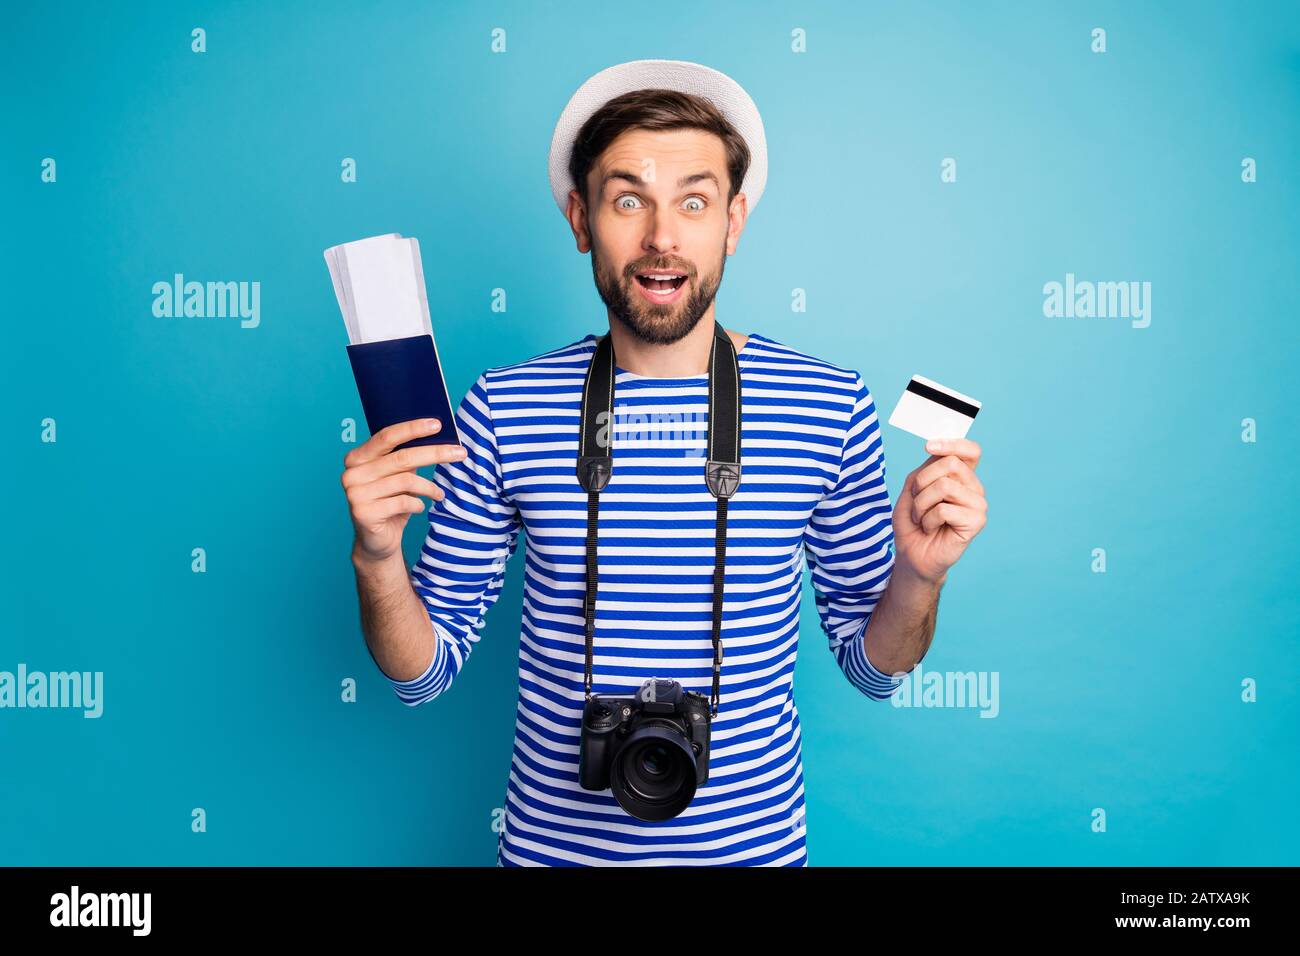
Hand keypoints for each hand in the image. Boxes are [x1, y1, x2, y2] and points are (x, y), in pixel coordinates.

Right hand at [341, 418, 467, 563]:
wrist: (377, 542)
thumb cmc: (391, 503)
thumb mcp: (398, 477)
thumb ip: (406, 457)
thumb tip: (435, 433)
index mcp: (357, 458)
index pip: (387, 436)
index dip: (413, 429)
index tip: (438, 424)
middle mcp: (352, 473)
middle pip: (401, 457)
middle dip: (435, 454)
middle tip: (460, 453)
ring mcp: (355, 493)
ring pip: (406, 481)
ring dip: (429, 487)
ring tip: (439, 494)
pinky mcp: (363, 513)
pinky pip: (403, 502)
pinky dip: (418, 504)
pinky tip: (420, 507)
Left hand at [892, 437, 986, 584]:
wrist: (912, 554)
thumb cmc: (913, 522)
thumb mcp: (913, 488)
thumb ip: (927, 468)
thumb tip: (941, 451)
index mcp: (962, 477)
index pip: (970, 450)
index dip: (952, 443)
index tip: (928, 447)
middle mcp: (974, 488)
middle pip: (951, 463)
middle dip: (922, 481)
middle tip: (917, 501)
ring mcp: (978, 504)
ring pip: (945, 486)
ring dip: (921, 503)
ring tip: (922, 517)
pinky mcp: (977, 522)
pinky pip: (944, 510)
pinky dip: (927, 519)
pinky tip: (930, 528)